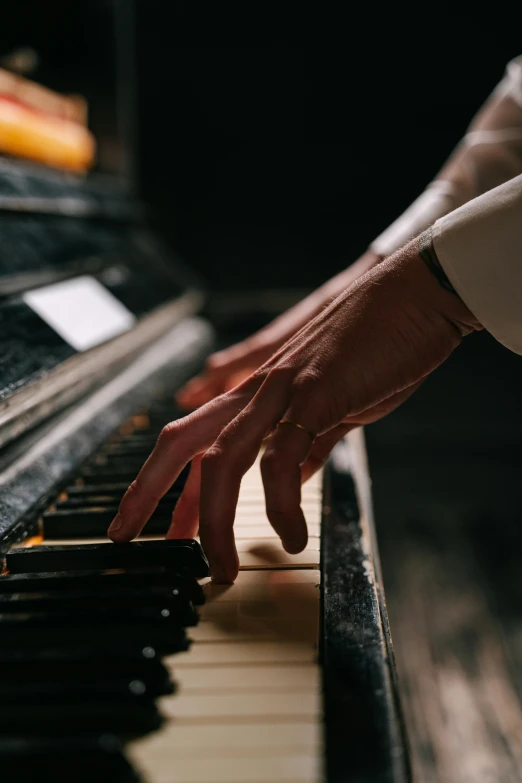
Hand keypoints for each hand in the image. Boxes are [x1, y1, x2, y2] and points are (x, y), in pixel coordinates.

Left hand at [109, 239, 480, 581]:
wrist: (418, 295)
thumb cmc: (381, 345)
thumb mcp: (336, 403)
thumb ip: (311, 441)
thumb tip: (295, 475)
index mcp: (262, 394)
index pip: (199, 445)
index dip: (171, 490)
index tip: (161, 530)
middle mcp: (260, 391)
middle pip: (181, 441)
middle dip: (146, 492)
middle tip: (124, 537)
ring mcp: (284, 390)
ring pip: (222, 456)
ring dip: (212, 520)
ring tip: (220, 568)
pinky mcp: (317, 395)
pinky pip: (283, 456)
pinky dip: (281, 504)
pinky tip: (291, 536)